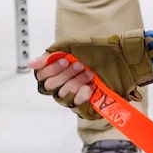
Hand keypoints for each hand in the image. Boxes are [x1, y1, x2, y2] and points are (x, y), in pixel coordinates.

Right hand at [34, 34, 152, 107]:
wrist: (121, 58)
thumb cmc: (98, 50)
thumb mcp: (70, 47)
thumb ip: (49, 56)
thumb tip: (31, 64)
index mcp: (58, 71)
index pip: (42, 77)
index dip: (51, 70)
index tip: (66, 59)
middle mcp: (64, 85)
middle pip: (50, 87)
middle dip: (65, 74)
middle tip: (79, 65)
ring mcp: (75, 96)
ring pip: (62, 96)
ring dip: (74, 82)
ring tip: (89, 73)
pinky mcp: (86, 106)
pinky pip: (75, 106)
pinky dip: (81, 95)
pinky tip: (90, 87)